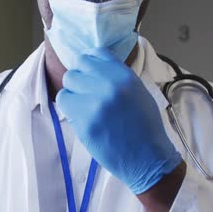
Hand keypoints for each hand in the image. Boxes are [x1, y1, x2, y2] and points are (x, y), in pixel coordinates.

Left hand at [56, 48, 182, 194]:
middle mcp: (109, 85)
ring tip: (84, 106)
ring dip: (73, 93)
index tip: (90, 73)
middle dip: (80, 79)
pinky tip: (81, 116)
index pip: (96, 53)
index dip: (90, 63)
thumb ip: (116, 76)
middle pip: (77, 67)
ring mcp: (94, 103)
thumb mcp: (138, 91)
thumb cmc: (145, 126)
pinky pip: (64, 102)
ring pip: (67, 83)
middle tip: (87, 93)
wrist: (147, 158)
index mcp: (125, 76)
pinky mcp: (83, 121)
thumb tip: (94, 65)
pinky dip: (70, 108)